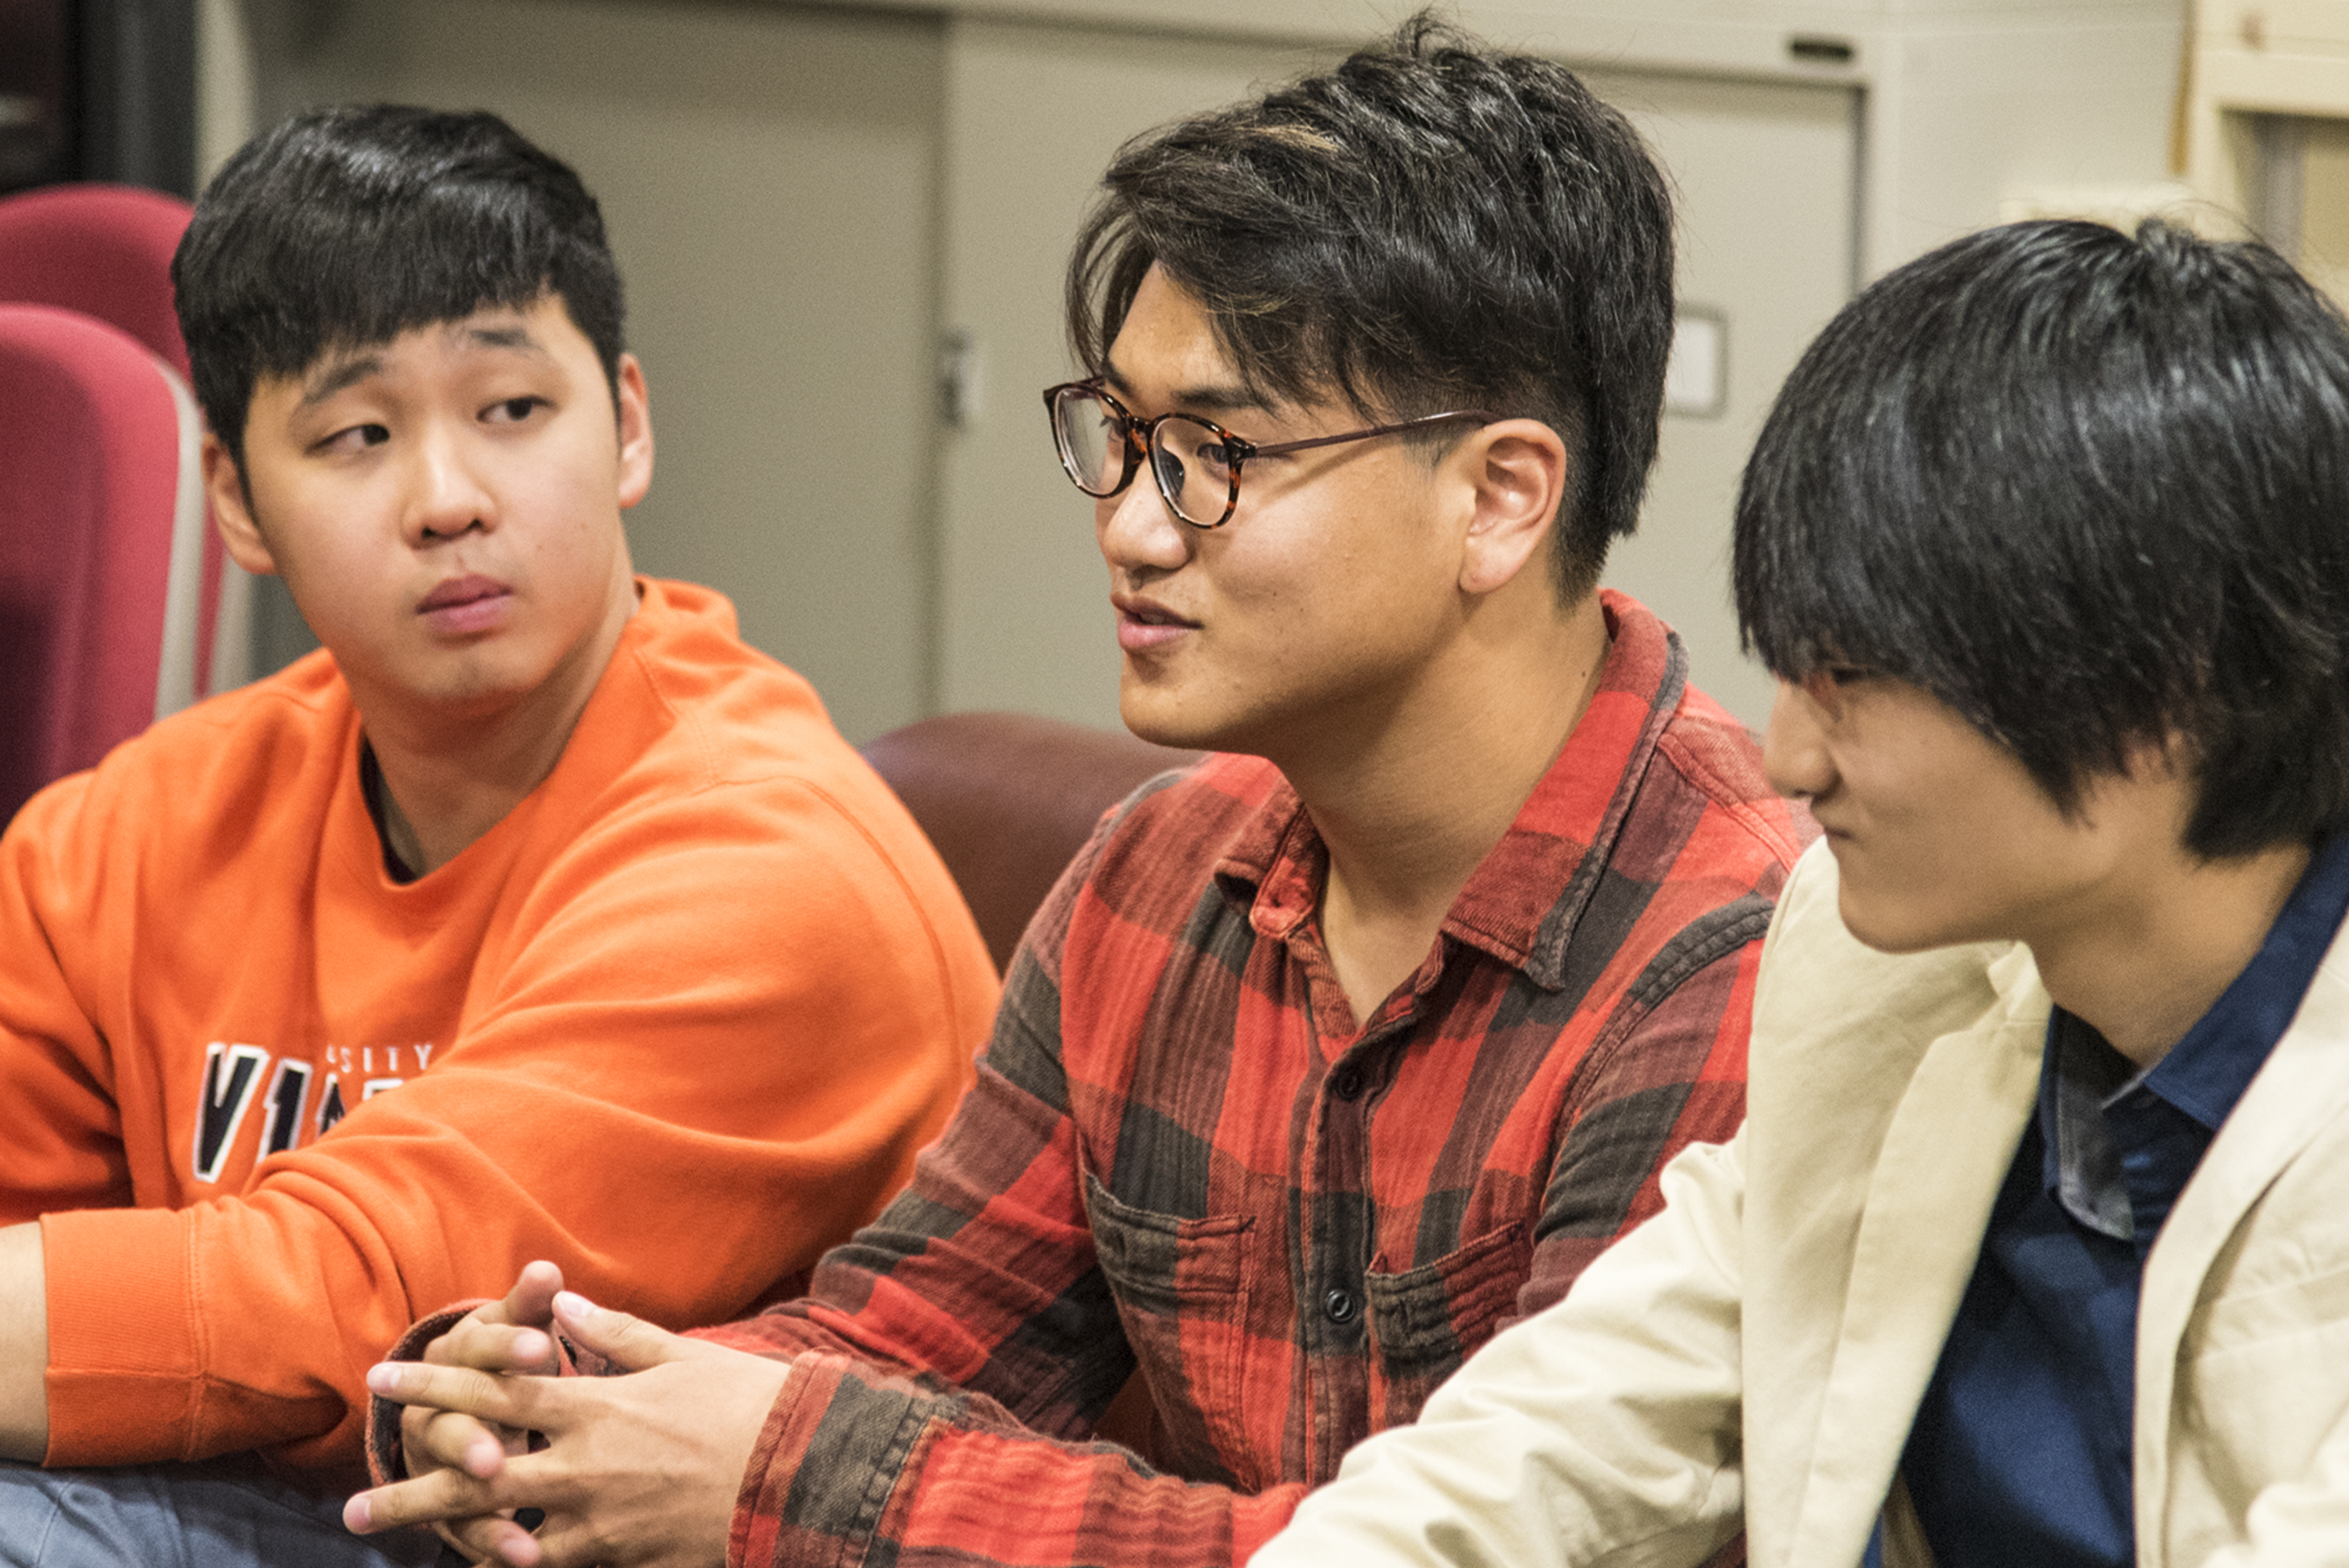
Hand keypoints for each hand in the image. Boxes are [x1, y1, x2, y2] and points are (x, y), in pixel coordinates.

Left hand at [347, 1290, 788, 1567]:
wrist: (801, 1472)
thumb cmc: (746, 1404)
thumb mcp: (682, 1354)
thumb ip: (614, 1331)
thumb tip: (559, 1298)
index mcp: (597, 1403)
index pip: (497, 1386)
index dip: (435, 1378)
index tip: (383, 1375)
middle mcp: (584, 1463)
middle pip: (476, 1474)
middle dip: (410, 1487)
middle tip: (353, 1503)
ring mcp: (598, 1518)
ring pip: (499, 1532)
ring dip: (442, 1538)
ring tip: (396, 1546)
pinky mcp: (620, 1557)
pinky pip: (548, 1567)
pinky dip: (510, 1566)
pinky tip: (481, 1567)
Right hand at [398, 1260, 569, 1563]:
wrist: (452, 1396)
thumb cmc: (508, 1355)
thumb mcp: (516, 1326)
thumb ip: (530, 1303)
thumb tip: (545, 1269)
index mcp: (458, 1356)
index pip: (479, 1347)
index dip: (509, 1348)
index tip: (544, 1349)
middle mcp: (435, 1410)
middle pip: (449, 1426)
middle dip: (470, 1443)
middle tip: (495, 1459)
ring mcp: (436, 1463)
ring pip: (449, 1489)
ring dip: (479, 1515)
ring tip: (517, 1542)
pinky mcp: (448, 1508)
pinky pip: (466, 1533)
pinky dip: (489, 1547)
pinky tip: (519, 1561)